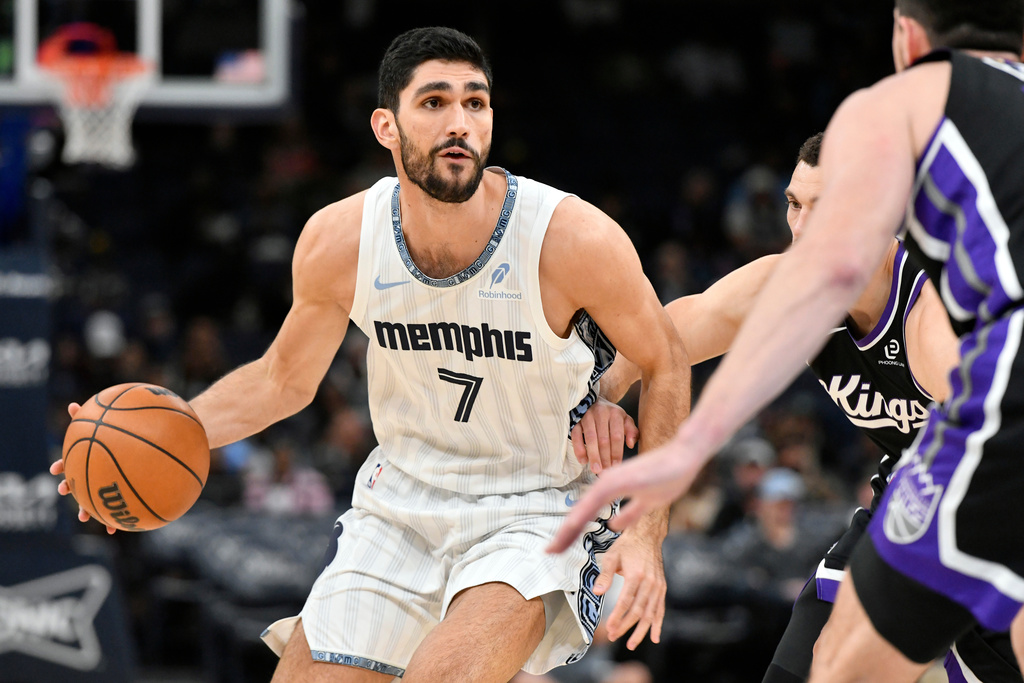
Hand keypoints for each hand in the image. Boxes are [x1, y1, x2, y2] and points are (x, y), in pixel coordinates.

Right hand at [50, 402, 116, 534]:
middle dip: (70, 487)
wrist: (149, 450)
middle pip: (77, 482)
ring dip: (87, 509)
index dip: (61, 465)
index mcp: (90, 458)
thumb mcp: (108, 424)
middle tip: (65, 489)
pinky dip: (115, 519)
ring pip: (93, 500)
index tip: (54, 469)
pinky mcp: (120, 498)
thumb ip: (91, 418)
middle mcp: (95, 472)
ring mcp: (105, 486)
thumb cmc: (124, 436)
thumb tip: (72, 405)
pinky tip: (118, 528)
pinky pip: (116, 510)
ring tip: (86, 517)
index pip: (71, 461)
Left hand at [548, 435, 705, 552]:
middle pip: (580, 513)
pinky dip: (584, 512)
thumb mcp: (647, 502)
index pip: (585, 515)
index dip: (571, 532)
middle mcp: (606, 484)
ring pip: (584, 508)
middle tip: (549, 552)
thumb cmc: (668, 476)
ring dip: (568, 528)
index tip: (558, 547)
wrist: (684, 456)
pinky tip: (573, 523)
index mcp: (610, 490)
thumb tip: (613, 525)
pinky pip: (598, 498)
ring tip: (555, 546)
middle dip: (564, 535)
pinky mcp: (621, 479)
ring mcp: (612, 480)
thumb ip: (629, 513)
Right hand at [570, 398, 637, 474]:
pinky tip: (583, 461)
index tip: (616, 466)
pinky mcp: (575, 420)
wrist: (593, 400)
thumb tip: (631, 444)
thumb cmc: (611, 415)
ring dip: (593, 455)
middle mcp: (601, 413)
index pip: (617, 436)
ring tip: (595, 470)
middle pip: (603, 439)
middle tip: (605, 472)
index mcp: (615, 413)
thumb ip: (631, 431)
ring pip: (590, 438)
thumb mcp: (624, 419)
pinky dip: (579, 449)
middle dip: (604, 457)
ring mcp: (587, 416)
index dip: (616, 452)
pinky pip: (575, 435)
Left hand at [595, 527, 666, 649]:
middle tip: (613, 636)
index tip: (609, 628)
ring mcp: (658, 586)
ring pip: (650, 613)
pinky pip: (660, 609)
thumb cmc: (628, 545)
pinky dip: (658, 624)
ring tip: (631, 644)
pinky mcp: (662, 588)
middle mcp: (649, 583)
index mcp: (636, 575)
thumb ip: (605, 575)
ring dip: (641, 630)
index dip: (617, 616)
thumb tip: (597, 592)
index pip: (626, 601)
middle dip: (625, 626)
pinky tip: (654, 637)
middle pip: (638, 610)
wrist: (647, 535)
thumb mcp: (612, 556)